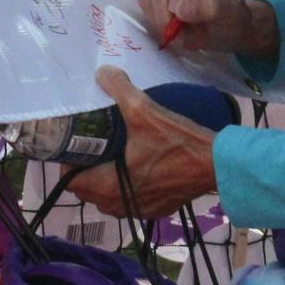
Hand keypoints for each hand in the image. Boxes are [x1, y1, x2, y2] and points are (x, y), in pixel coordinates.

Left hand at [67, 67, 218, 218]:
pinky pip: (130, 203)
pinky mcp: (158, 210)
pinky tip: (137, 169)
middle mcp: (121, 205)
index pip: (71, 183)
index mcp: (109, 186)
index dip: (68, 165)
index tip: (75, 147)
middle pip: (88, 193)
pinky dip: (127, 189)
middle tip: (92, 148)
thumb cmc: (176, 141)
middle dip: (85, 173)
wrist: (216, 164)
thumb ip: (119, 89)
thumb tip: (102, 73)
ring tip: (112, 157)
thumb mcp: (144, 110)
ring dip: (104, 183)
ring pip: (109, 202)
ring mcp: (140, 211)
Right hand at [140, 0, 274, 57]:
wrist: (223, 24)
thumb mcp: (231, 14)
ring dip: (159, 17)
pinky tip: (170, 26)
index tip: (181, 14)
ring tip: (179, 31)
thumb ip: (213, 7)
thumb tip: (181, 8)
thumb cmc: (231, 16)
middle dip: (166, 11)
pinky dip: (154, 18)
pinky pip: (144, 0)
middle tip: (178, 33)